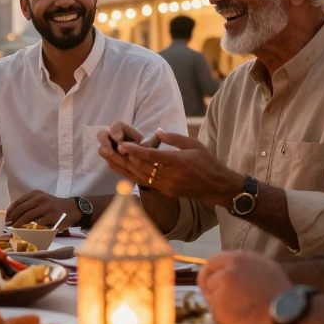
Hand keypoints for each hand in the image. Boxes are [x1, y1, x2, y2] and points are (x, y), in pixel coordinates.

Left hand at [6, 190, 78, 227]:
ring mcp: (46, 207)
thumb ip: (30, 205)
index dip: (11, 210)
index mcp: (36, 194)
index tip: (6, 217)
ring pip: (28, 215)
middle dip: (12, 217)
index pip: (19, 201)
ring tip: (14, 228)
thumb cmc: (54, 206)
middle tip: (8, 224)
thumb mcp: (42, 201)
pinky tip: (28, 230)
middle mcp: (40, 198)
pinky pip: (38, 222)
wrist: (71, 209)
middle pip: (21, 208)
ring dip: (19, 223)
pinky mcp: (52, 216)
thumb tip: (15, 216)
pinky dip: (32, 226)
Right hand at [96, 121, 149, 184]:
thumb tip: (143, 145)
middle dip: (105, 142)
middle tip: (111, 151)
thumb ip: (149, 142)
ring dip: (107, 154)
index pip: (115, 125)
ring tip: (114, 159)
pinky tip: (121, 166)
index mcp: (123, 130)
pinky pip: (107, 161)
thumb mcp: (152, 144)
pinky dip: (112, 163)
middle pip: (102, 135)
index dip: (115, 131)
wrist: (149, 162)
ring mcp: (110, 149)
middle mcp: (114, 138)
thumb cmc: (149, 149)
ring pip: (101, 149)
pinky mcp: (110, 160)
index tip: (119, 139)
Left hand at [119, 131, 243, 206]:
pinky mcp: (165, 192)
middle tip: (106, 149)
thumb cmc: (207, 162)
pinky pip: (144, 182)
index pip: (151, 156)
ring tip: (107, 158)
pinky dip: (131, 175)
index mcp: (177, 162)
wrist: (217, 186)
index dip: (135, 151)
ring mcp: (166, 186)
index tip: (122, 145)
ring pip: (139, 176)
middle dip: (122, 158)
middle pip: (141, 167)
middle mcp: (170, 176)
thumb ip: (174, 138)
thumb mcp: (193, 145)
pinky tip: (121, 169)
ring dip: (122, 167)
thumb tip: (157, 131)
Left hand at [198, 251, 290, 323]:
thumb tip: (227, 268)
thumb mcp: (264, 267)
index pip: (212, 262)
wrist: (288, 314)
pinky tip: (242, 320)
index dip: (209, 273)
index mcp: (238, 259)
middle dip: (213, 291)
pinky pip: (216, 315)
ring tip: (243, 311)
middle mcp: (227, 272)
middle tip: (222, 302)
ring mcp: (221, 291)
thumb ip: (243, 266)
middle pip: (209, 281)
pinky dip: (225, 319)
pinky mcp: (220, 309)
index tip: (209, 282)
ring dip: (222, 306)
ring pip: (212, 298)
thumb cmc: (279, 293)